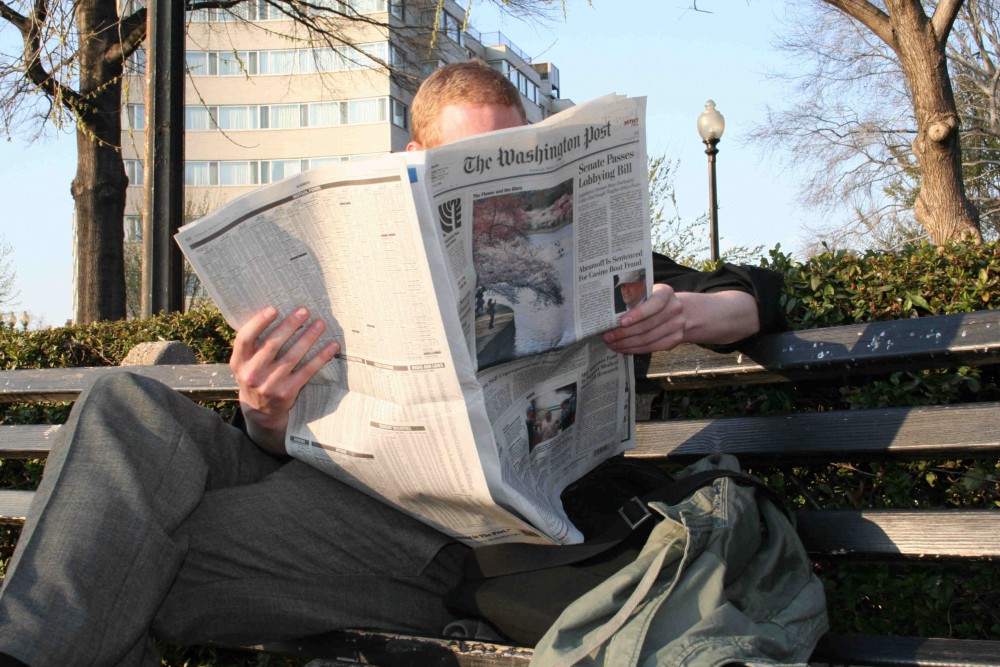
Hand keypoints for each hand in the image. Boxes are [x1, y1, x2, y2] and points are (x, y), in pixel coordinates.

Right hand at [230, 306, 338, 453]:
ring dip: (308, 338)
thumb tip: (276, 312)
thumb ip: (254, 343)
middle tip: (304, 311)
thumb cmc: (255, 375)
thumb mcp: (245, 362)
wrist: (259, 410)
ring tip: (320, 324)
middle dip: (290, 325)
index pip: (245, 339)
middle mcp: (251, 373)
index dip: (258, 323)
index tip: (274, 309)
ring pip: (292, 357)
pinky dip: (320, 358)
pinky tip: (331, 346)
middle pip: (272, 345)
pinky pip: (307, 371)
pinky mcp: (287, 393)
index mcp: (239, 361)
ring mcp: (269, 385)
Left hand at [603, 283, 684, 353]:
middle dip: (624, 333)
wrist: (676, 311)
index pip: (654, 304)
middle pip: (647, 325)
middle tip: (607, 336)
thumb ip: (633, 299)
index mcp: (665, 293)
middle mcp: (674, 308)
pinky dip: (636, 349)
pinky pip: (652, 347)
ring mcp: (677, 325)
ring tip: (612, 344)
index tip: (621, 322)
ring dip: (627, 343)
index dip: (638, 314)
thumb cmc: (652, 301)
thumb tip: (608, 313)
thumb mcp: (646, 293)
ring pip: (648, 339)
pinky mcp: (675, 339)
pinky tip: (624, 348)